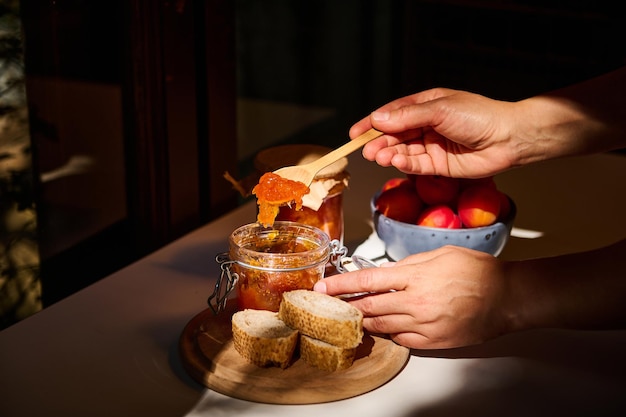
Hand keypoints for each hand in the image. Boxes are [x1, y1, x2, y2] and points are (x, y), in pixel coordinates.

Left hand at [315, 245, 512, 348]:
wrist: (508, 298)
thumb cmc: (479, 271)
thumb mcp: (441, 254)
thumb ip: (410, 263)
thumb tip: (390, 273)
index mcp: (415, 276)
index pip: (367, 280)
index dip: (341, 284)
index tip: (322, 286)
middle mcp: (415, 302)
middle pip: (368, 306)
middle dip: (345, 305)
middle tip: (329, 305)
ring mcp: (424, 325)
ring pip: (382, 325)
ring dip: (363, 320)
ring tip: (352, 316)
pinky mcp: (434, 342)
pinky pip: (402, 340)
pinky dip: (389, 333)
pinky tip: (384, 327)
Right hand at [351, 88, 522, 178]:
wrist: (509, 138)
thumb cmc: (479, 115)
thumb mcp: (439, 109)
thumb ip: (407, 116)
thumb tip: (379, 118)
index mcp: (426, 106)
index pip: (392, 114)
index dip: (372, 123)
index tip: (355, 133)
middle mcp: (426, 126)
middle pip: (395, 135)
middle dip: (379, 142)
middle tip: (367, 150)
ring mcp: (432, 146)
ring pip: (402, 151)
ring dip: (389, 154)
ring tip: (379, 156)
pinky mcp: (439, 165)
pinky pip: (416, 165)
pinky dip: (404, 164)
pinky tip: (396, 162)